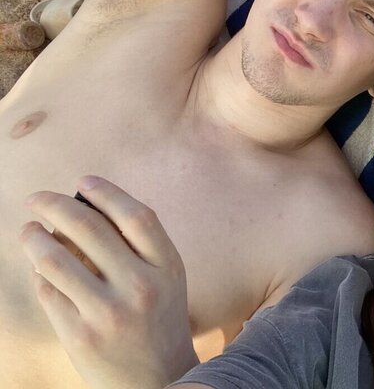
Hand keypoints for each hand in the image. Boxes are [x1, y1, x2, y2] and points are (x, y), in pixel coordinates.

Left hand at [19, 176, 198, 388]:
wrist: (158, 381)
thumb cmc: (158, 321)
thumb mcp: (165, 281)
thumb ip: (138, 247)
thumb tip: (83, 208)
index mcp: (168, 268)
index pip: (135, 216)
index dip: (106, 193)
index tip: (82, 181)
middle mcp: (141, 287)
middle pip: (89, 229)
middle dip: (54, 206)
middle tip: (36, 200)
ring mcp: (109, 313)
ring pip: (55, 259)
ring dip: (34, 239)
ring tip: (28, 232)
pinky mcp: (81, 336)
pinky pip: (48, 293)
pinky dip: (40, 276)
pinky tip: (42, 271)